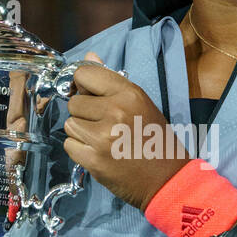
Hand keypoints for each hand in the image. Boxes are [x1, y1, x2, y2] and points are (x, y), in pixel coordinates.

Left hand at [63, 53, 192, 212]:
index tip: (89, 95)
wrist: (167, 179)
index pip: (84, 74)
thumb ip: (111, 81)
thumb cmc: (155, 139)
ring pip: (70, 124)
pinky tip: (98, 153)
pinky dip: (79, 150)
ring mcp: (103, 137)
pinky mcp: (93, 159)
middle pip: (74, 102)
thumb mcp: (140, 103)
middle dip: (84, 113)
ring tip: (102, 139)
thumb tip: (89, 57)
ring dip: (81, 132)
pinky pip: (69, 145)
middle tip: (104, 124)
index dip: (82, 85)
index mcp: (129, 93)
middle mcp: (115, 111)